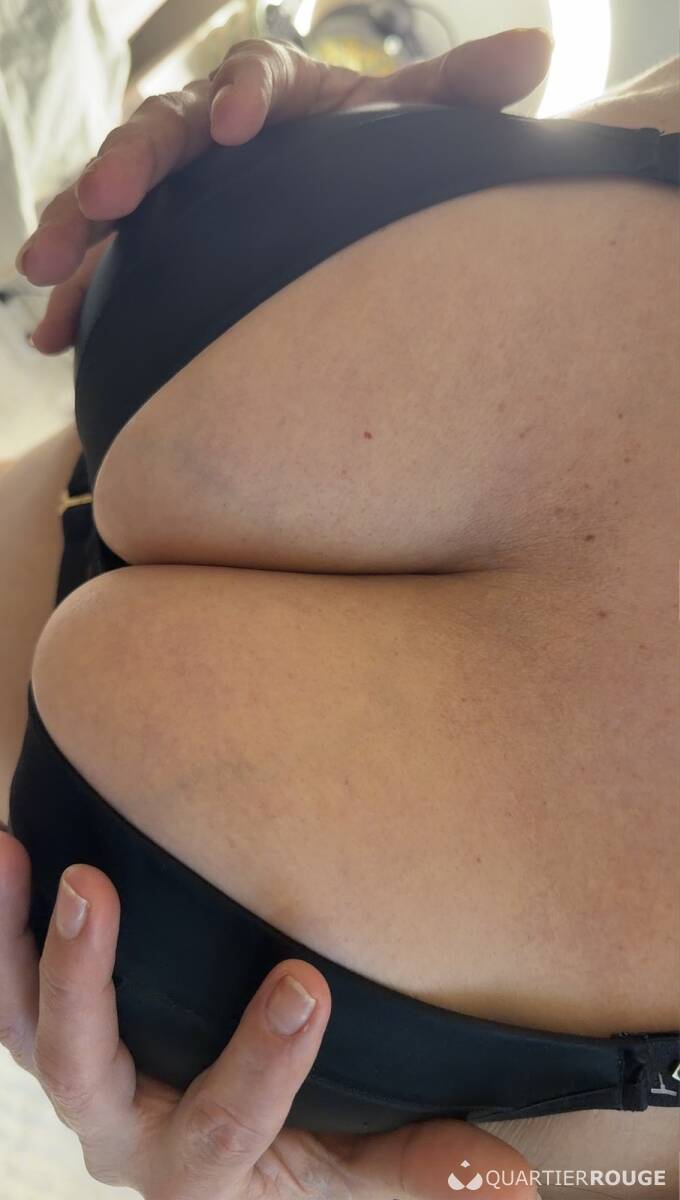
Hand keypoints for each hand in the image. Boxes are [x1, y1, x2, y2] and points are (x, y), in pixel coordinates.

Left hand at [0, 831, 533, 1196]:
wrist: (213, 1164)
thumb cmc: (299, 1157)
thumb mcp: (358, 1175)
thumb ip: (420, 1166)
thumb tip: (509, 1179)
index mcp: (200, 1170)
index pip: (225, 1125)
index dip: (264, 1062)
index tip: (307, 985)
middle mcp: (121, 1128)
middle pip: (84, 1069)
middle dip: (85, 980)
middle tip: (92, 890)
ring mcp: (81, 1078)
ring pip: (22, 1023)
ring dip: (12, 938)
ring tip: (17, 852)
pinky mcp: (57, 1035)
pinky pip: (7, 988)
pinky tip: (6, 846)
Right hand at [16, 29, 553, 354]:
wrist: (345, 195)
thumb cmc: (379, 157)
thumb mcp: (417, 126)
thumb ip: (461, 93)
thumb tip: (538, 51)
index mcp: (275, 92)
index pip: (253, 78)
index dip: (242, 97)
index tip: (239, 131)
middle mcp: (212, 130)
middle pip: (161, 131)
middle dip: (127, 163)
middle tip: (105, 200)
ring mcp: (178, 189)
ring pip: (117, 197)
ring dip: (78, 229)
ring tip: (42, 275)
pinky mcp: (157, 243)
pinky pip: (110, 265)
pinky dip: (82, 296)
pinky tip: (54, 337)